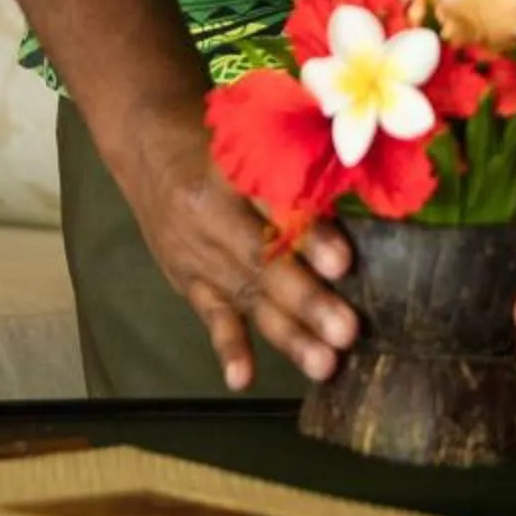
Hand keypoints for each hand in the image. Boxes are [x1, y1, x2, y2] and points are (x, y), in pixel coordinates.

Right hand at [116, 102, 359, 390]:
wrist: (147, 143)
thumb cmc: (219, 138)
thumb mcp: (254, 136)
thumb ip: (297, 168)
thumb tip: (367, 199)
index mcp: (229, 171)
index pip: (274, 207)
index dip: (309, 236)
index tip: (345, 264)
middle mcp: (209, 216)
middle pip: (261, 262)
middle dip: (307, 300)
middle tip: (347, 330)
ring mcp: (195, 253)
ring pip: (246, 297)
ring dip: (287, 334)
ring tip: (324, 364)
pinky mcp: (187, 279)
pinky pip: (210, 315)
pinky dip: (228, 347)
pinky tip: (242, 378)